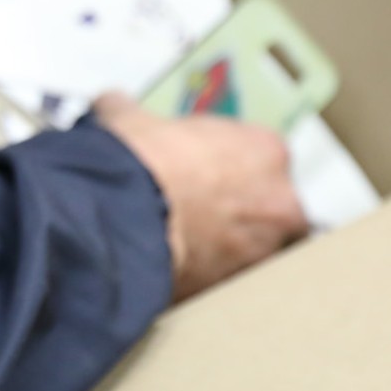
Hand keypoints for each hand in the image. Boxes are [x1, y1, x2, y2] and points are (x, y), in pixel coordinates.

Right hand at [93, 92, 309, 302]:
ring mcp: (265, 246)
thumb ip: (132, 112)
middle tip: (203, 213)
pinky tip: (180, 269)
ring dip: (231, 247)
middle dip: (243, 211)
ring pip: (258, 248)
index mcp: (264, 149)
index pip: (262, 156)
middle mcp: (278, 199)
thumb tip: (112, 105)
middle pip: (273, 206)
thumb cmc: (139, 162)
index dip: (230, 165)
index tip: (205, 172)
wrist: (123, 216)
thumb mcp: (130, 121)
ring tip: (189, 246)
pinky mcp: (240, 285)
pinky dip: (211, 277)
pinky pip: (231, 281)